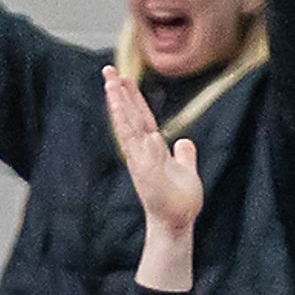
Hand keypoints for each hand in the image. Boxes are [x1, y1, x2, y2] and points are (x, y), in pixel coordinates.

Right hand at [102, 67, 204, 238]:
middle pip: (130, 117)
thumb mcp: (186, 171)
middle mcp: (142, 153)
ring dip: (119, 106)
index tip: (124, 79)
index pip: (141, 119)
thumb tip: (185, 142)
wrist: (177, 223)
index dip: (133, 99)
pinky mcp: (143, 171)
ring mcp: (141, 161)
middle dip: (120, 94)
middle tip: (108, 70)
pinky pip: (135, 144)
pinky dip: (129, 128)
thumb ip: (184, 155)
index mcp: (151, 150)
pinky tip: (122, 110)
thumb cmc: (180, 202)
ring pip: (128, 127)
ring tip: (110, 84)